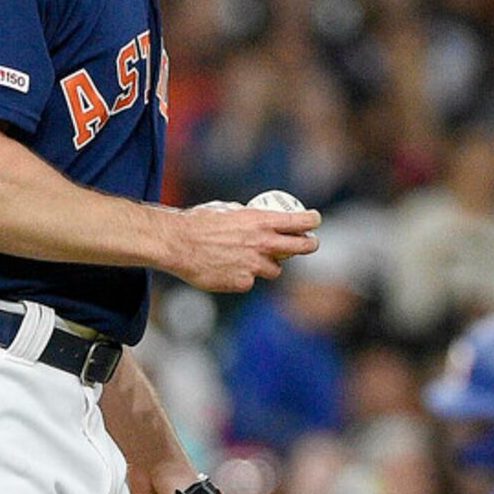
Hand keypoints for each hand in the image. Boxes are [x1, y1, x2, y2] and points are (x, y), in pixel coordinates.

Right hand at [164, 203, 320, 292]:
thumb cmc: (198, 222)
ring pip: (274, 270)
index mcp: (261, 222)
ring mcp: (254, 266)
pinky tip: (226, 269)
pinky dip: (243, 277)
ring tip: (251, 260)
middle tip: (310, 244)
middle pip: (301, 247)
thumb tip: (256, 218)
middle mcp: (263, 244)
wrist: (177, 244)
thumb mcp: (227, 210)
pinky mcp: (243, 283)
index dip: (312, 220)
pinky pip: (250, 281)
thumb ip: (247, 216)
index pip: (299, 221)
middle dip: (310, 245)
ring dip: (269, 266)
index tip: (315, 221)